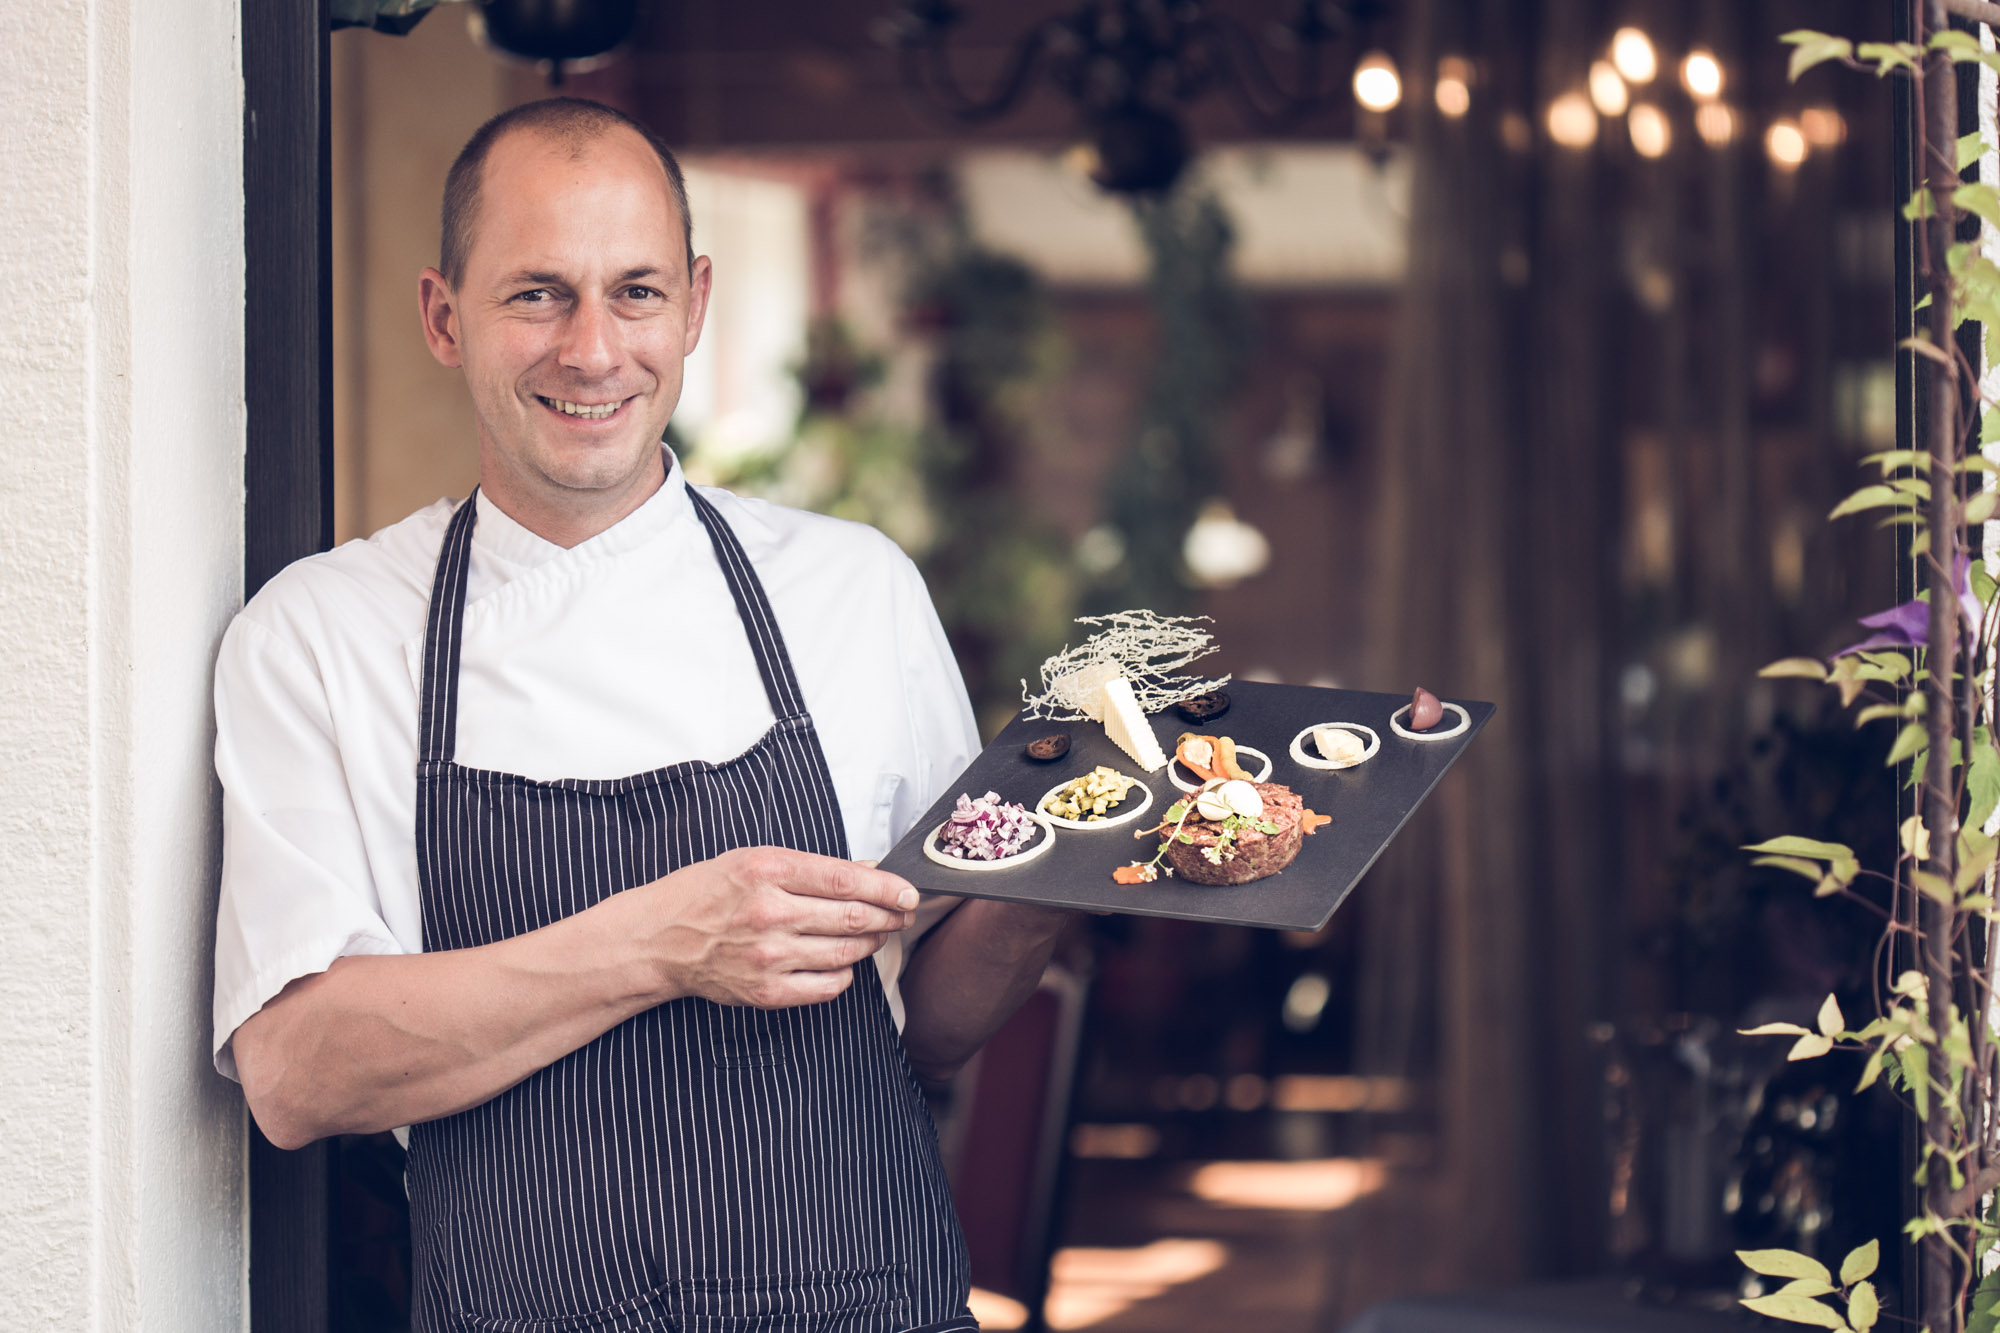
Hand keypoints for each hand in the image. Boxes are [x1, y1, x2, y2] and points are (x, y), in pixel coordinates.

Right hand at [625, 846, 918, 1009]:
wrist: (659, 939)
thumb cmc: (705, 893)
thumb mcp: (753, 860)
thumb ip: (811, 867)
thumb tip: (867, 872)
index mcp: (767, 871)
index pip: (846, 880)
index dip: (887, 888)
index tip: (908, 892)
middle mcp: (769, 913)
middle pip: (853, 916)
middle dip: (889, 915)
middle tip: (903, 913)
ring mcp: (768, 956)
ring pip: (846, 951)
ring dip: (870, 942)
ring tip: (875, 932)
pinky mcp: (766, 991)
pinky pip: (827, 987)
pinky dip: (844, 974)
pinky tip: (841, 962)